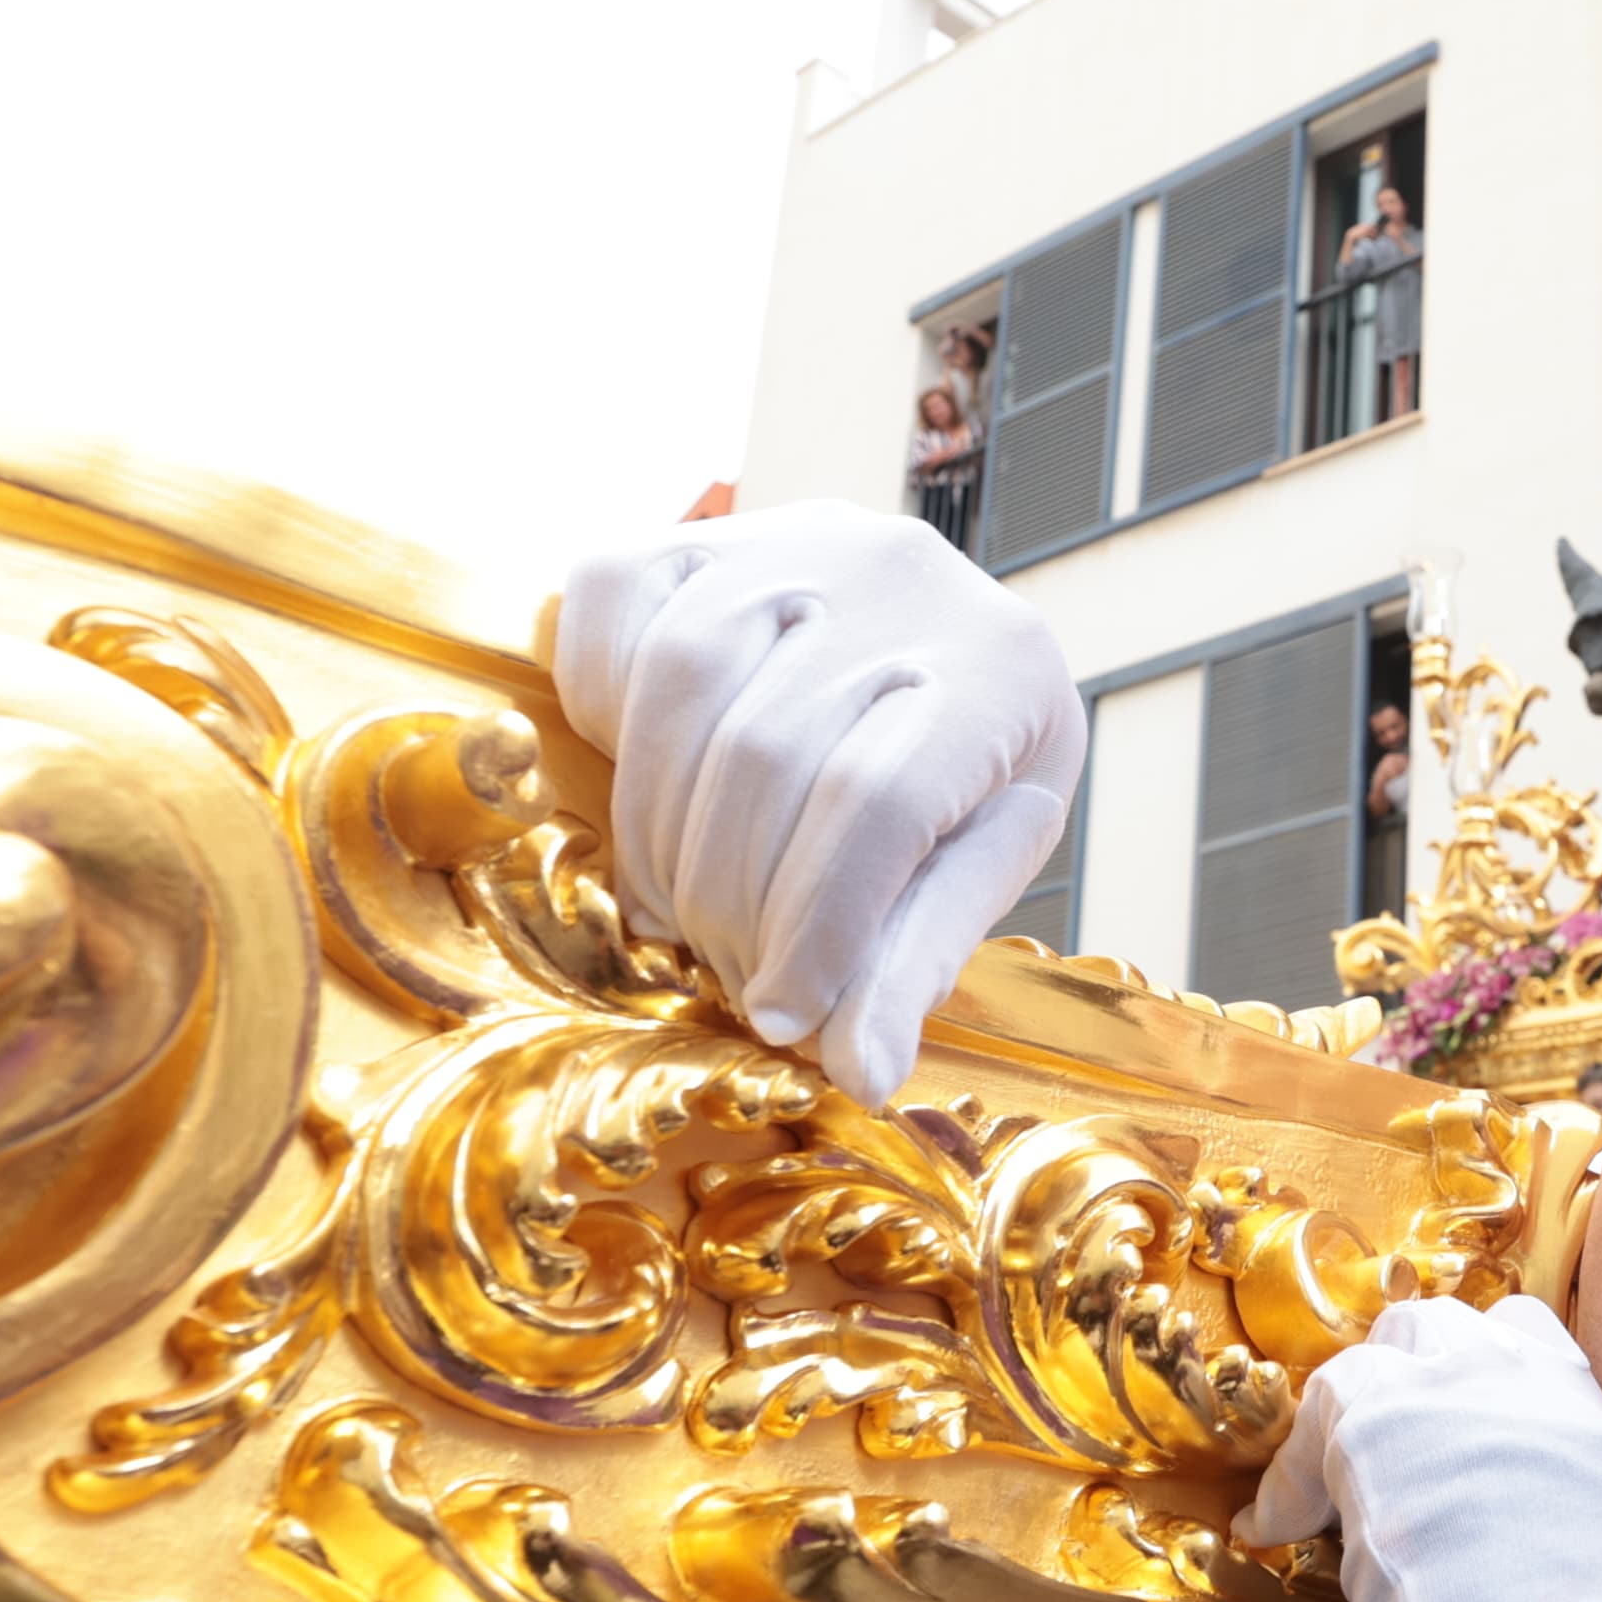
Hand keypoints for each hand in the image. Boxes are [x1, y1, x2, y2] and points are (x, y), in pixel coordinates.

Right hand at [555, 500, 1084, 1104]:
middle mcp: (899, 573)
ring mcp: (791, 536)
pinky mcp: (701, 531)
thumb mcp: (983, 854)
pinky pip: (610, 608)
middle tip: (730, 979)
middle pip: (767, 756)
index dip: (816, 925)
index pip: (880, 802)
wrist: (944, 638)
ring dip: (656, 830)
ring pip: (679, 682)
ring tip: (679, 915)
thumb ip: (919, 951)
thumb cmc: (972, 762)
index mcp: (1000, 665)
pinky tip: (640, 786)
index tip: (782, 1017)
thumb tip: (857, 1070)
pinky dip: (600, 711)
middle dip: (731, 900)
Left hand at [1240, 1299, 1601, 1601]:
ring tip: (1333, 1468)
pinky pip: (1316, 1415)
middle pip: (1448, 1329)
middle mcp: (1530, 1388)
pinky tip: (1274, 1525)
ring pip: (1387, 1349)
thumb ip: (1573, 1516)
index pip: (1530, 1338)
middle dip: (1409, 1373)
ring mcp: (1456, 1391)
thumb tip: (1530, 1535)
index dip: (1481, 1372)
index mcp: (1594, 1429)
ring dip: (1358, 1402)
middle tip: (1379, 1441)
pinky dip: (1293, 1476)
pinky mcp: (1379, 1417)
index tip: (1452, 1418)